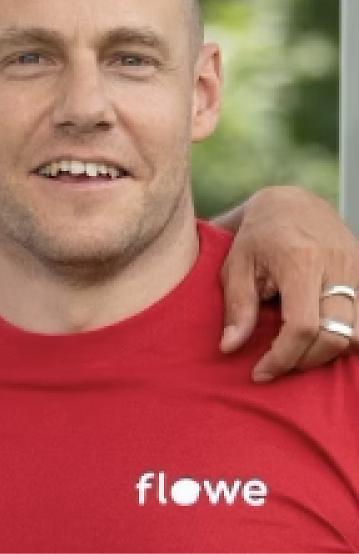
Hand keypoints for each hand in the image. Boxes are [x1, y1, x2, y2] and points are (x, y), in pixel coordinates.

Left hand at [213, 186, 357, 381]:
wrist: (293, 203)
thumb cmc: (259, 235)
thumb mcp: (236, 265)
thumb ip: (237, 307)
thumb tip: (230, 347)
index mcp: (300, 262)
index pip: (303, 326)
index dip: (283, 357)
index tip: (262, 372)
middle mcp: (338, 267)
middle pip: (337, 335)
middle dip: (307, 359)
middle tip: (280, 363)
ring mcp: (358, 271)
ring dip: (330, 351)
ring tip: (300, 350)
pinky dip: (347, 336)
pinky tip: (321, 336)